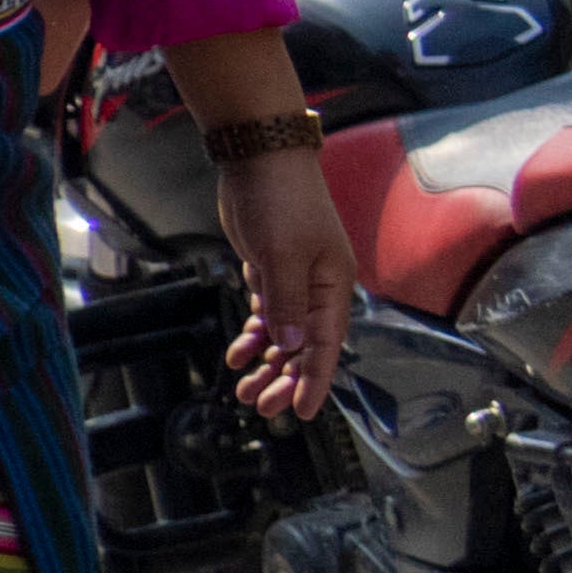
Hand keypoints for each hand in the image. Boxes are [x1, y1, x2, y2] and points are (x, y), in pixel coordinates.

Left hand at [218, 124, 353, 422]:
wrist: (260, 160)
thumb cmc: (281, 202)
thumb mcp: (283, 255)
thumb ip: (286, 302)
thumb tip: (291, 345)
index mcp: (333, 287)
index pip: (326, 346)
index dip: (315, 381)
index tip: (301, 412)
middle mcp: (319, 288)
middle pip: (305, 346)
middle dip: (284, 379)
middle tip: (259, 405)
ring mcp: (296, 279)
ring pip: (285, 334)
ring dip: (267, 362)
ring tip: (242, 389)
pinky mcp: (271, 270)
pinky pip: (268, 313)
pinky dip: (254, 334)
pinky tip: (238, 354)